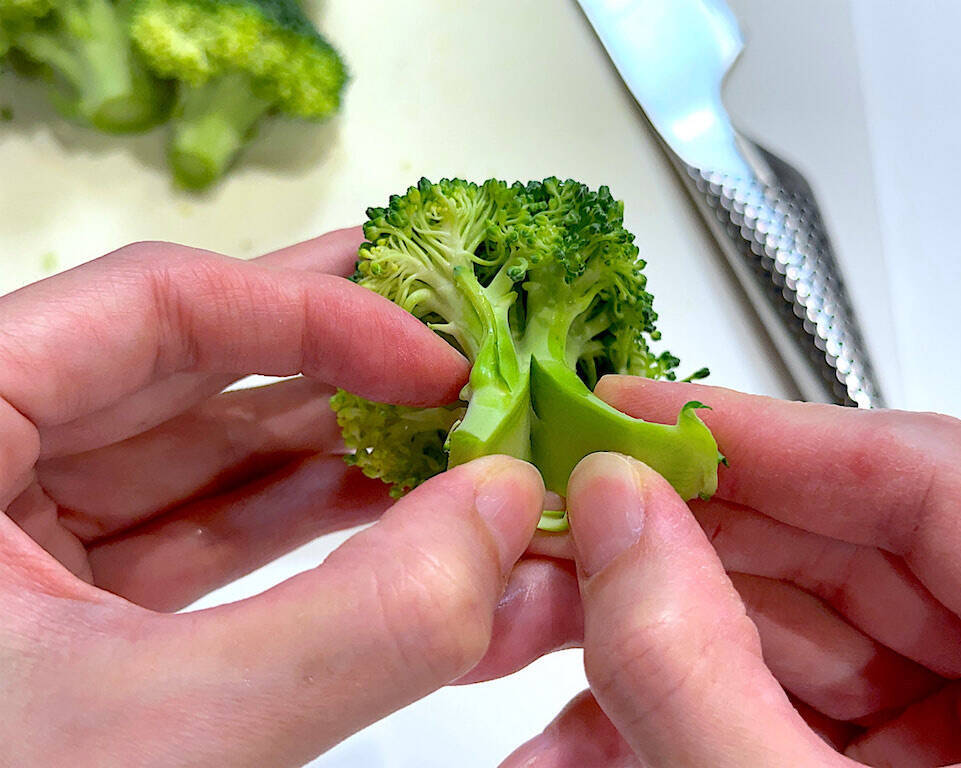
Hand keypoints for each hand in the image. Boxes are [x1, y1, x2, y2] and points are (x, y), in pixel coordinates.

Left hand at [0, 232, 545, 764]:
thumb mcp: (162, 739)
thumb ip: (357, 624)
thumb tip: (507, 510)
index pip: (156, 303)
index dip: (318, 313)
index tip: (444, 360)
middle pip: (194, 363)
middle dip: (349, 369)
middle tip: (473, 358)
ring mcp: (23, 537)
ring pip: (208, 453)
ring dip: (345, 454)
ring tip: (462, 450)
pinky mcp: (67, 608)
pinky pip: (203, 535)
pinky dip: (308, 532)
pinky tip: (403, 529)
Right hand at [479, 377, 960, 766]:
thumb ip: (699, 674)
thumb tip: (612, 512)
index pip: (926, 479)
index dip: (765, 433)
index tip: (631, 416)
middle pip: (837, 552)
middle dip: (670, 550)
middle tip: (555, 535)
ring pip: (787, 638)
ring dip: (648, 648)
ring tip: (530, 649)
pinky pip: (778, 712)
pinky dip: (677, 716)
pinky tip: (578, 744)